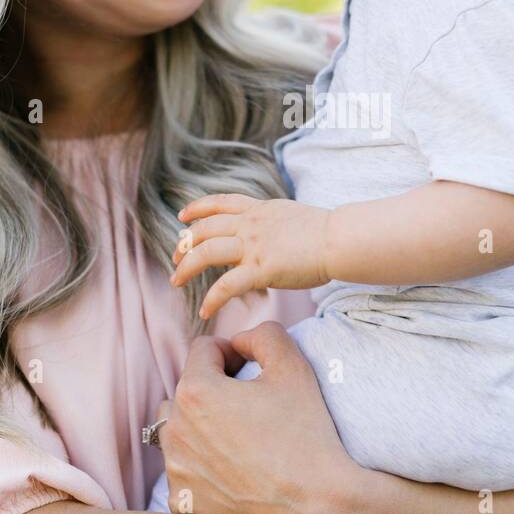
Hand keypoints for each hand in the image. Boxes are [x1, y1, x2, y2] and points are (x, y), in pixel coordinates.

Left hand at [155, 322, 364, 513]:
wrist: (316, 506)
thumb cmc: (306, 433)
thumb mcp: (294, 366)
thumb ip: (263, 335)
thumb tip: (241, 341)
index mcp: (195, 391)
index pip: (203, 350)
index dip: (233, 352)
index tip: (255, 371)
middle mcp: (174, 430)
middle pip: (187, 390)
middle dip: (214, 389)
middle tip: (252, 406)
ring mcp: (176, 471)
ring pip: (178, 431)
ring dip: (201, 426)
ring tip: (239, 437)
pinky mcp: (183, 503)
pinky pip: (184, 471)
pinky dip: (203, 466)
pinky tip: (235, 471)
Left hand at [170, 193, 330, 318]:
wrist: (338, 240)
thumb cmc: (326, 232)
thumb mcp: (291, 215)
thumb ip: (272, 223)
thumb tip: (267, 235)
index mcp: (259, 209)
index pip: (220, 203)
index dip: (197, 209)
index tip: (183, 217)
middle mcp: (250, 224)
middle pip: (204, 229)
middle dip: (185, 243)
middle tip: (175, 258)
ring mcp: (253, 245)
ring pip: (206, 252)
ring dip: (186, 267)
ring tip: (176, 281)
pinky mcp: (260, 269)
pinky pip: (225, 285)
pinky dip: (211, 299)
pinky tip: (205, 310)